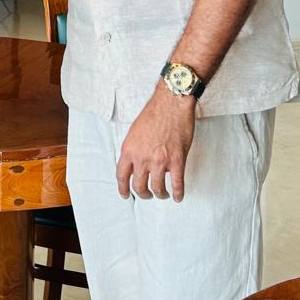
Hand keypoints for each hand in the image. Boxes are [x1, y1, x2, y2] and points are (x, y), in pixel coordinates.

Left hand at [116, 86, 195, 201]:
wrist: (171, 103)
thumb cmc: (155, 113)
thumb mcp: (135, 131)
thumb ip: (134, 148)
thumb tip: (136, 161)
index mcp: (129, 150)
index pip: (121, 175)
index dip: (123, 188)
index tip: (125, 194)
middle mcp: (142, 158)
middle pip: (139, 186)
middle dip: (143, 194)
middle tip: (147, 195)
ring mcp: (160, 161)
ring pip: (157, 188)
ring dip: (160, 194)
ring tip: (162, 194)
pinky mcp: (177, 161)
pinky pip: (176, 184)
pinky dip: (177, 193)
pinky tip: (178, 196)